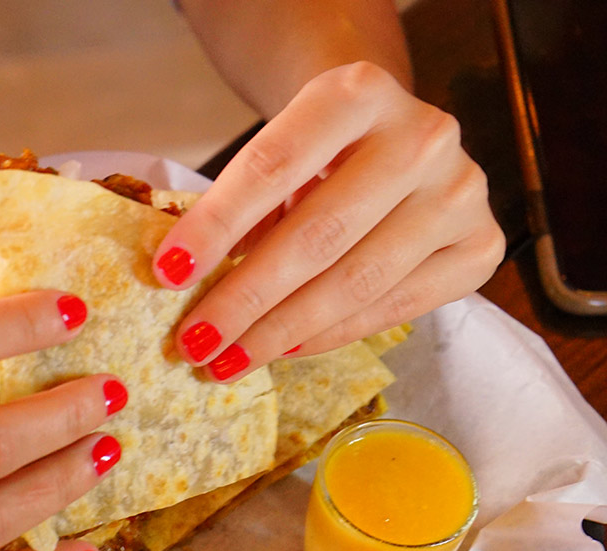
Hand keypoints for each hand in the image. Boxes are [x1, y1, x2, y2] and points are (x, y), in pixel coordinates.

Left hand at [152, 61, 506, 379]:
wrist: (389, 134)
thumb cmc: (316, 153)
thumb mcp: (275, 157)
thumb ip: (238, 207)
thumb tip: (183, 282)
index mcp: (357, 93)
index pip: (272, 167)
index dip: (216, 226)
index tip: (168, 275)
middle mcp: (422, 137)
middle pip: (317, 236)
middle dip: (244, 299)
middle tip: (193, 343)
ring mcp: (461, 192)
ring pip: (356, 282)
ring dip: (281, 332)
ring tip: (228, 361)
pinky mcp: (479, 245)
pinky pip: (393, 308)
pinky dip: (330, 335)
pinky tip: (284, 351)